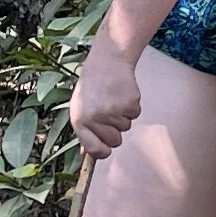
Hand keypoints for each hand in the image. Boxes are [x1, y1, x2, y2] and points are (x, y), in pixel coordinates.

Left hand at [69, 37, 142, 158]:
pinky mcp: (129, 104)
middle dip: (114, 130)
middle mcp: (95, 118)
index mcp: (80, 121)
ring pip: (126, 128)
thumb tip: (86, 154)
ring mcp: (113, 112)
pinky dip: (131, 107)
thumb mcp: (80, 108)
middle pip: (115, 141)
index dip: (103, 151)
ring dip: (122, 116)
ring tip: (113, 99)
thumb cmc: (91, 87)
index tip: (106, 148)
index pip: (95, 149)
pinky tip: (122, 95)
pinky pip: (135, 115)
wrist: (107, 63)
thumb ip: (84, 131)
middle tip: (108, 112)